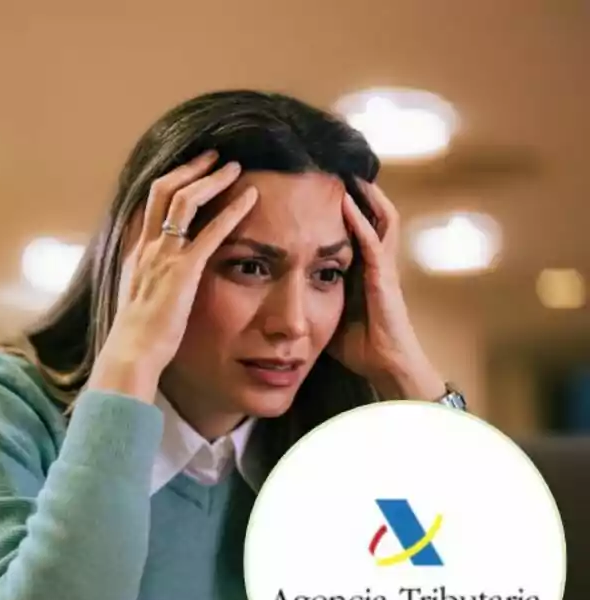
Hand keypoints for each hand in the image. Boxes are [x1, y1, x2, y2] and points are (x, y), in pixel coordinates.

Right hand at [87, 151, 258, 401]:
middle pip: (163, 190)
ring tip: (234, 167)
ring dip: (211, 179)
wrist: (130, 354)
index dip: (171, 181)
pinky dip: (232, 210)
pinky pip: (210, 232)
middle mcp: (147, 247)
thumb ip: (147, 281)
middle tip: (214, 156)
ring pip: (184, 201)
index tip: (189, 171)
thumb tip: (156, 280)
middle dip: (190, 169)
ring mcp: (163, 256)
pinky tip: (251, 198)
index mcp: (136, 253)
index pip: (149, 204)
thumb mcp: (137, 300)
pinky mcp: (183, 271)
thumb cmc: (137, 337)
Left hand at [330, 180, 445, 400]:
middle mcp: (377, 264)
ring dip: (364, 196)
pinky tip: (346, 204)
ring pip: (380, 221)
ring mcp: (384, 270)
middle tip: (337, 166)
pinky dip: (360, 222)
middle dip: (359, 192)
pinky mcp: (385, 281)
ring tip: (348, 171)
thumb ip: (308, 298)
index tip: (321, 186)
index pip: (355, 228)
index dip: (344, 207)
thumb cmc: (359, 347)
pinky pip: (374, 244)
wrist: (386, 368)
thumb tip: (276, 291)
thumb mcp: (325, 315)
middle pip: (373, 216)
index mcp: (363, 270)